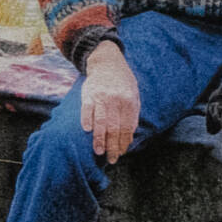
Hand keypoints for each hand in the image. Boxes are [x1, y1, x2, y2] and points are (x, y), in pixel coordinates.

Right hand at [79, 41, 140, 163]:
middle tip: (111, 159)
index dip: (124, 142)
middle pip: (114, 128)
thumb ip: (133, 114)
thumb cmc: (122, 82)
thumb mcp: (134, 94)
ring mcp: (102, 96)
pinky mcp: (88, 94)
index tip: (121, 153)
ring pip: (101, 122)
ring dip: (99, 139)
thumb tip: (130, 136)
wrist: (107, 62)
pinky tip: (87, 131)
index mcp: (129, 101)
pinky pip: (87, 109)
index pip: (127, 126)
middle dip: (113, 146)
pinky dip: (87, 120)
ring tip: (99, 152)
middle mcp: (116, 99)